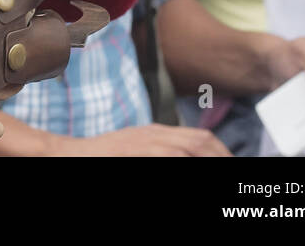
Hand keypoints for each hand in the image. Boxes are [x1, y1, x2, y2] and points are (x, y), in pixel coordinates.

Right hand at [61, 123, 230, 156]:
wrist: (69, 155)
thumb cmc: (102, 158)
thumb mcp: (136, 150)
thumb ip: (160, 151)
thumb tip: (186, 156)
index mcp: (156, 132)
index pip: (201, 137)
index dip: (222, 152)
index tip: (232, 163)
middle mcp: (154, 134)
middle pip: (201, 140)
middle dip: (223, 156)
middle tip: (235, 170)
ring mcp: (145, 142)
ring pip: (190, 146)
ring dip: (209, 158)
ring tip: (221, 172)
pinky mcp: (136, 152)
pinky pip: (169, 156)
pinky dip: (184, 161)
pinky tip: (190, 168)